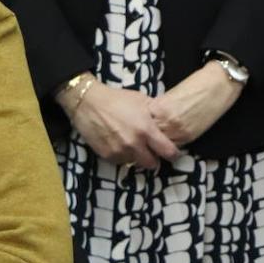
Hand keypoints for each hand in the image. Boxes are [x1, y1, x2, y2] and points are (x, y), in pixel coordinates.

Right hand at [62, 80, 180, 168]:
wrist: (88, 103)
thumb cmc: (118, 99)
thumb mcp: (143, 101)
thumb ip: (156, 115)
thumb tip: (169, 123)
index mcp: (146, 130)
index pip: (167, 151)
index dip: (173, 154)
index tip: (175, 154)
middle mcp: (134, 144)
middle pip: (152, 163)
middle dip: (155, 159)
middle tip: (154, 152)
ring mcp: (119, 151)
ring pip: (136, 163)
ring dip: (138, 158)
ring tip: (135, 146)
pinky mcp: (106, 155)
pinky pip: (121, 162)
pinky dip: (124, 157)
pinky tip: (122, 145)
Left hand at [150, 62, 242, 146]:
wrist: (217, 86)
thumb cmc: (196, 85)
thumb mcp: (170, 95)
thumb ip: (158, 108)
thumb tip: (151, 118)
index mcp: (159, 108)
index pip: (142, 123)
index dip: (141, 125)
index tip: (141, 126)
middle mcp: (166, 121)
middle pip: (148, 135)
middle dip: (148, 135)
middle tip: (149, 134)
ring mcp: (178, 130)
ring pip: (160, 143)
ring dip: (159, 141)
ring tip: (160, 138)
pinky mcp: (189, 136)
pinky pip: (174, 145)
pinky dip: (171, 142)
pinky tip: (172, 138)